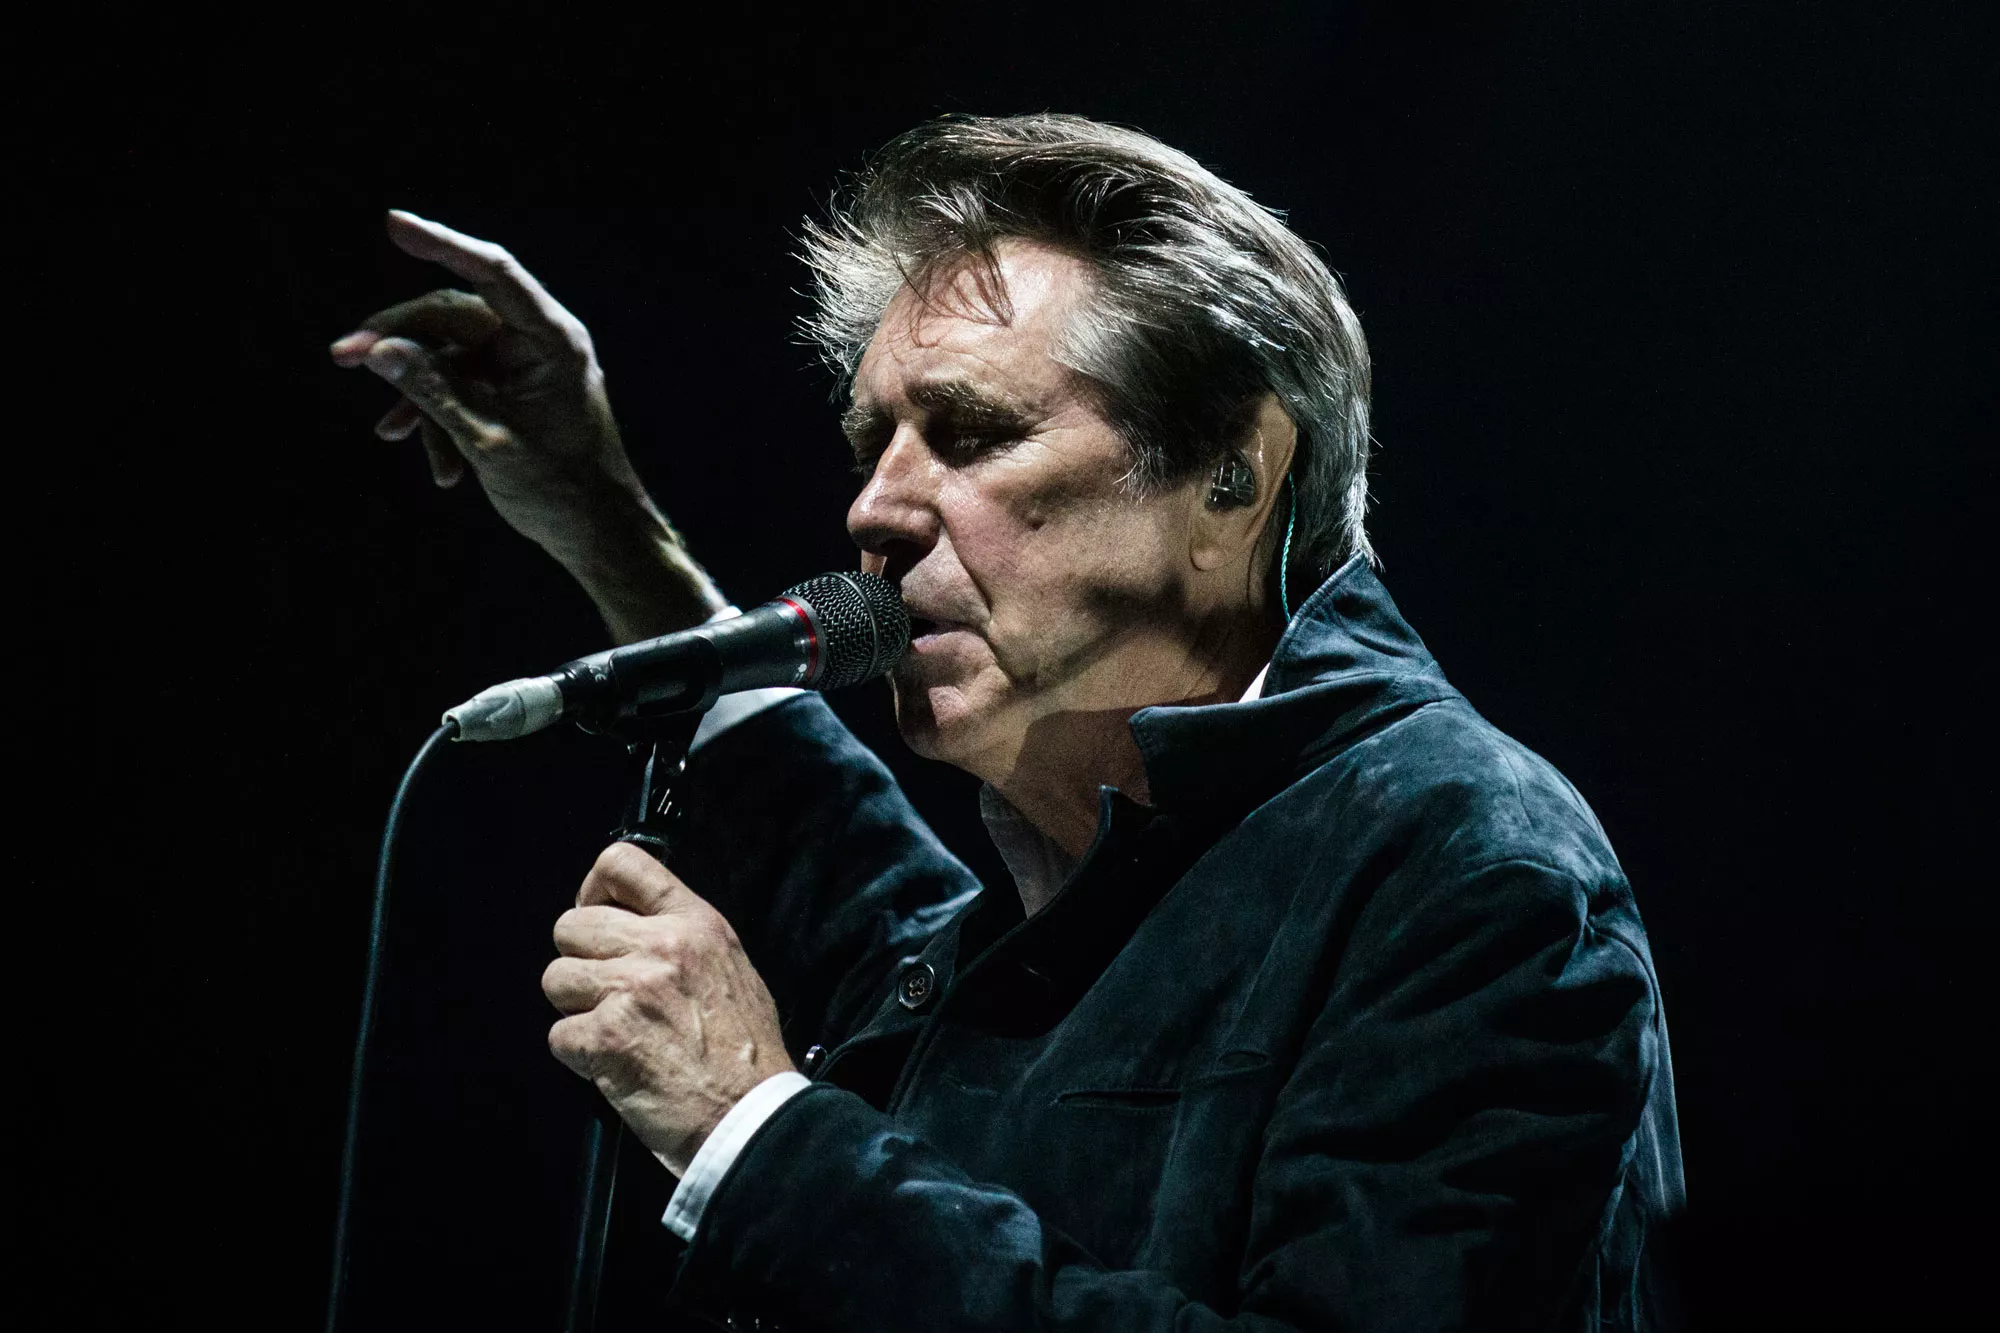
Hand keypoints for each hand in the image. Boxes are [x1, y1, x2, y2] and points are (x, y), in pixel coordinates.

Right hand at [331, 212, 724, 639]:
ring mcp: (525, 365)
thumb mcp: (486, 442)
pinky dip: (440, 417)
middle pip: (453, 317)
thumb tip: (378, 350)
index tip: (394, 222)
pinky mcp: (513, 390)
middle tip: (342, 358)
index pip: (493, 273)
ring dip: (418, 395)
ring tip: (390, 435)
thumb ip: (432, 392)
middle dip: (400, 342)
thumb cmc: (560, 492)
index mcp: (552, 341)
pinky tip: (434, 464)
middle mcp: (540, 342)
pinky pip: (461, 385)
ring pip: (449, 356)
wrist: (598, 535)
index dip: (442, 243)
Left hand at [542, 843, 795, 1174]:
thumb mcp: (730, 967)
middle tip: (606, 993)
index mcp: (696, 924)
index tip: (597, 917)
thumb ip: (682, 940)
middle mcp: (662, 947)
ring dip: (575, 1009)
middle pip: (571, 926)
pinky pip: (558, 1035)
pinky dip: (578, 1055)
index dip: (592, 889)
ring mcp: (631, 990)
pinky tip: (614, 1065)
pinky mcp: (606, 1037)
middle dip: (580, 961)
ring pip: (555, 979)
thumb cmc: (745, 1054)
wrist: (751, 1116)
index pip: (621, 862)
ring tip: (613, 1031)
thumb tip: (634, 930)